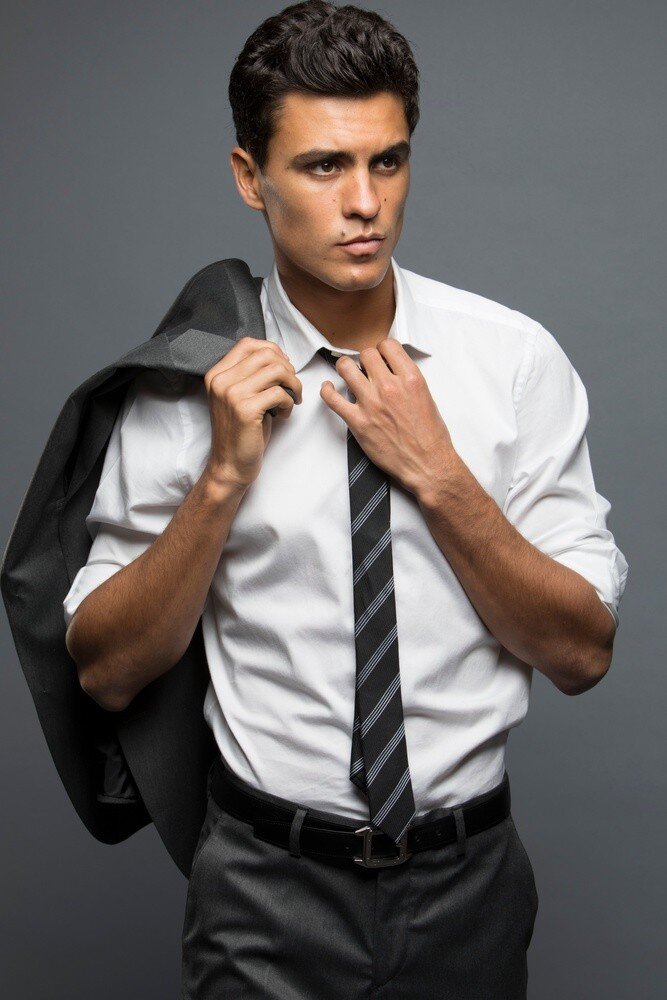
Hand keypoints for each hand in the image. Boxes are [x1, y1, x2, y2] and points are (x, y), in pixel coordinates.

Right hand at [203, 337, 302, 488]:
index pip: (248, 344)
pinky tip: (284, 414)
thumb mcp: (239, 396)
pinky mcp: (245, 410)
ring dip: (293, 384)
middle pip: (266, 354)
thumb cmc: (240, 432)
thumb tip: (278, 356)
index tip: (284, 367)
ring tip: (291, 399)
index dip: (273, 351)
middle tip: (291, 387)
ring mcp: (231, 394)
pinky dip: (289, 402)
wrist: (230, 465)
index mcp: (217, 374)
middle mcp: (221, 381)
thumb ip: (250, 375)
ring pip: (276, 371)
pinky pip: (279, 393)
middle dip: (288, 369)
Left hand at [319, 338, 456, 497]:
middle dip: (365, 359)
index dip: (382, 350)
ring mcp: (371, 404)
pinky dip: (327, 390)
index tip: (380, 358)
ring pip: (346, 368)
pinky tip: (329, 388)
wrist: (427, 464)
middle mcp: (390, 387)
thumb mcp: (427, 397)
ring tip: (348, 373)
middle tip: (365, 368)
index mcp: (411, 379)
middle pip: (366, 354)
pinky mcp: (357, 422)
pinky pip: (332, 398)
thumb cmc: (430, 437)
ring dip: (345, 368)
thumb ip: (407, 380)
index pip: (388, 346)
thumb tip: (392, 369)